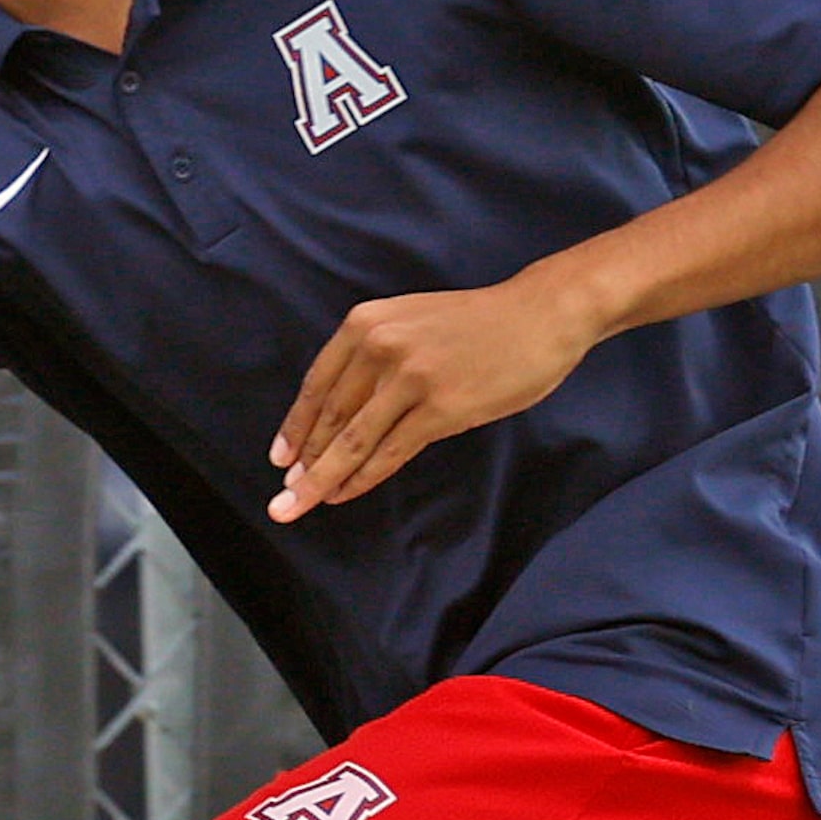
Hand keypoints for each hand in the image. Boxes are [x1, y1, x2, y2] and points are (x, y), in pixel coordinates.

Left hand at [267, 278, 603, 520]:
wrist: (540, 314)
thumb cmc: (478, 323)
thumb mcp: (409, 321)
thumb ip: (373, 356)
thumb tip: (343, 410)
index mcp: (366, 324)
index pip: (318, 385)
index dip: (296, 427)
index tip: (280, 458)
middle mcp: (380, 347)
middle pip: (329, 417)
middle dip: (303, 462)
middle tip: (283, 496)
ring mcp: (409, 378)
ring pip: (353, 441)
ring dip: (322, 479)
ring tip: (300, 505)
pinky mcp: (441, 408)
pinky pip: (390, 451)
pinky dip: (363, 477)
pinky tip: (346, 493)